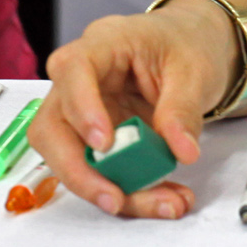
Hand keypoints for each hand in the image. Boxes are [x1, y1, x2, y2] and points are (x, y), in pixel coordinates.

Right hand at [28, 0, 237, 218]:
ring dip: (109, 189)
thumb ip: (183, 109)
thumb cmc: (185, 44)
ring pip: (69, 158)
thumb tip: (182, 151)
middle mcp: (80, 79)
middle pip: (51, 126)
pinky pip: (99, 172)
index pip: (73, 68)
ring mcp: (83, 112)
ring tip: (165, 203)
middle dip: (78, 171)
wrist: (192, 45)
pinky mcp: (95, 139)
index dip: (81, 108)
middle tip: (115, 199)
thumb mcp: (194, 70)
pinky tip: (164, 200)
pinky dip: (130, 193)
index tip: (104, 144)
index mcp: (103, 43)